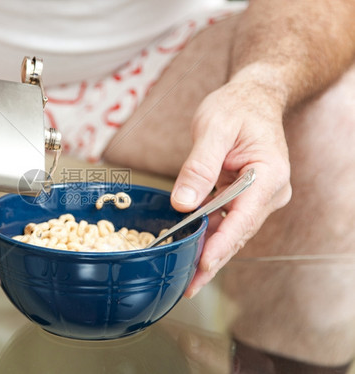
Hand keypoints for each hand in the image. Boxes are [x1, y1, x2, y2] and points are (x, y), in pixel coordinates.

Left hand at [171, 72, 292, 297]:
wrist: (253, 98)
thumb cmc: (237, 107)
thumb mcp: (214, 128)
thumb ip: (199, 166)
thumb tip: (183, 203)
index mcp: (268, 175)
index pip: (244, 218)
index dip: (221, 244)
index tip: (204, 266)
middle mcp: (268, 192)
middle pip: (237, 233)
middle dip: (212, 260)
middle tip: (189, 287)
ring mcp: (258, 197)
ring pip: (231, 231)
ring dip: (209, 253)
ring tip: (187, 278)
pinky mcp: (245, 197)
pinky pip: (226, 221)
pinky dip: (208, 236)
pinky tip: (191, 251)